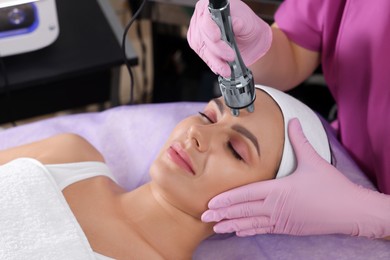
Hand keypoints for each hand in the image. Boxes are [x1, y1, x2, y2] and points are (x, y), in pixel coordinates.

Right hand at [187, 0, 271, 76]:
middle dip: (216, 49)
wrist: (251, 39)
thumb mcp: (247, 21)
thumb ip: (239, 22)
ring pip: (202, 49)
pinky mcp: (201, 47)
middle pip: (202, 36)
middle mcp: (202, 19)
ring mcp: (199, 34)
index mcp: (212, 7)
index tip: (217, 37)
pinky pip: (204, 58)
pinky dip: (214, 64)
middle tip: (230, 56)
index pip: (206, 18)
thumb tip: (234, 24)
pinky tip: (222, 68)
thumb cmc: (248, 26)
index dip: (210, 29)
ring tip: (226, 68)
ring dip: (215, 61)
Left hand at [202, 118, 389, 237]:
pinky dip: (249, 230)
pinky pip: (263, 229)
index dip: (227, 199)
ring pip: (251, 223)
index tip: (211, 202)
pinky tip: (239, 231)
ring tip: (216, 227)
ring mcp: (280, 220)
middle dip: (222, 214)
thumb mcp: (313, 160)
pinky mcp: (287, 228)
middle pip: (243, 211)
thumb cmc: (331, 187)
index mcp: (278, 190)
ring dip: (232, 224)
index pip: (246, 195)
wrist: (350, 211)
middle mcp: (275, 207)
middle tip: (204, 216)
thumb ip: (299, 140)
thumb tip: (293, 120)